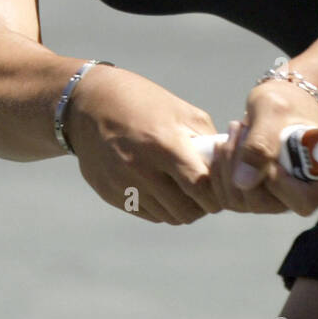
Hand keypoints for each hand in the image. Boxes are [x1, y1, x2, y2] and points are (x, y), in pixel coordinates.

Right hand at [65, 66, 219, 224]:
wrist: (88, 103)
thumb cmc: (143, 102)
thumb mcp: (180, 111)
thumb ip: (207, 141)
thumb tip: (229, 169)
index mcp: (163, 144)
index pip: (201, 187)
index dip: (217, 194)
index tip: (222, 188)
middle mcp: (140, 169)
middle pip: (185, 211)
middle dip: (202, 206)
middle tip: (206, 193)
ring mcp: (122, 184)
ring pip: (167, 216)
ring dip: (181, 207)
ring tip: (185, 188)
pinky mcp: (110, 194)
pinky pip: (147, 214)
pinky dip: (161, 207)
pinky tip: (162, 187)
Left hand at [228, 75, 317, 216]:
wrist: (280, 104)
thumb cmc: (287, 104)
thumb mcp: (274, 113)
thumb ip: (261, 144)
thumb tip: (243, 182)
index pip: (303, 201)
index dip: (280, 183)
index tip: (265, 150)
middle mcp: (299, 196)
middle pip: (263, 203)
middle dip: (241, 164)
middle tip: (240, 127)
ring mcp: (275, 199)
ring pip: (239, 200)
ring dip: (227, 164)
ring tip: (235, 129)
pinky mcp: (253, 195)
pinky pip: (226, 196)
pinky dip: (218, 169)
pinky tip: (224, 144)